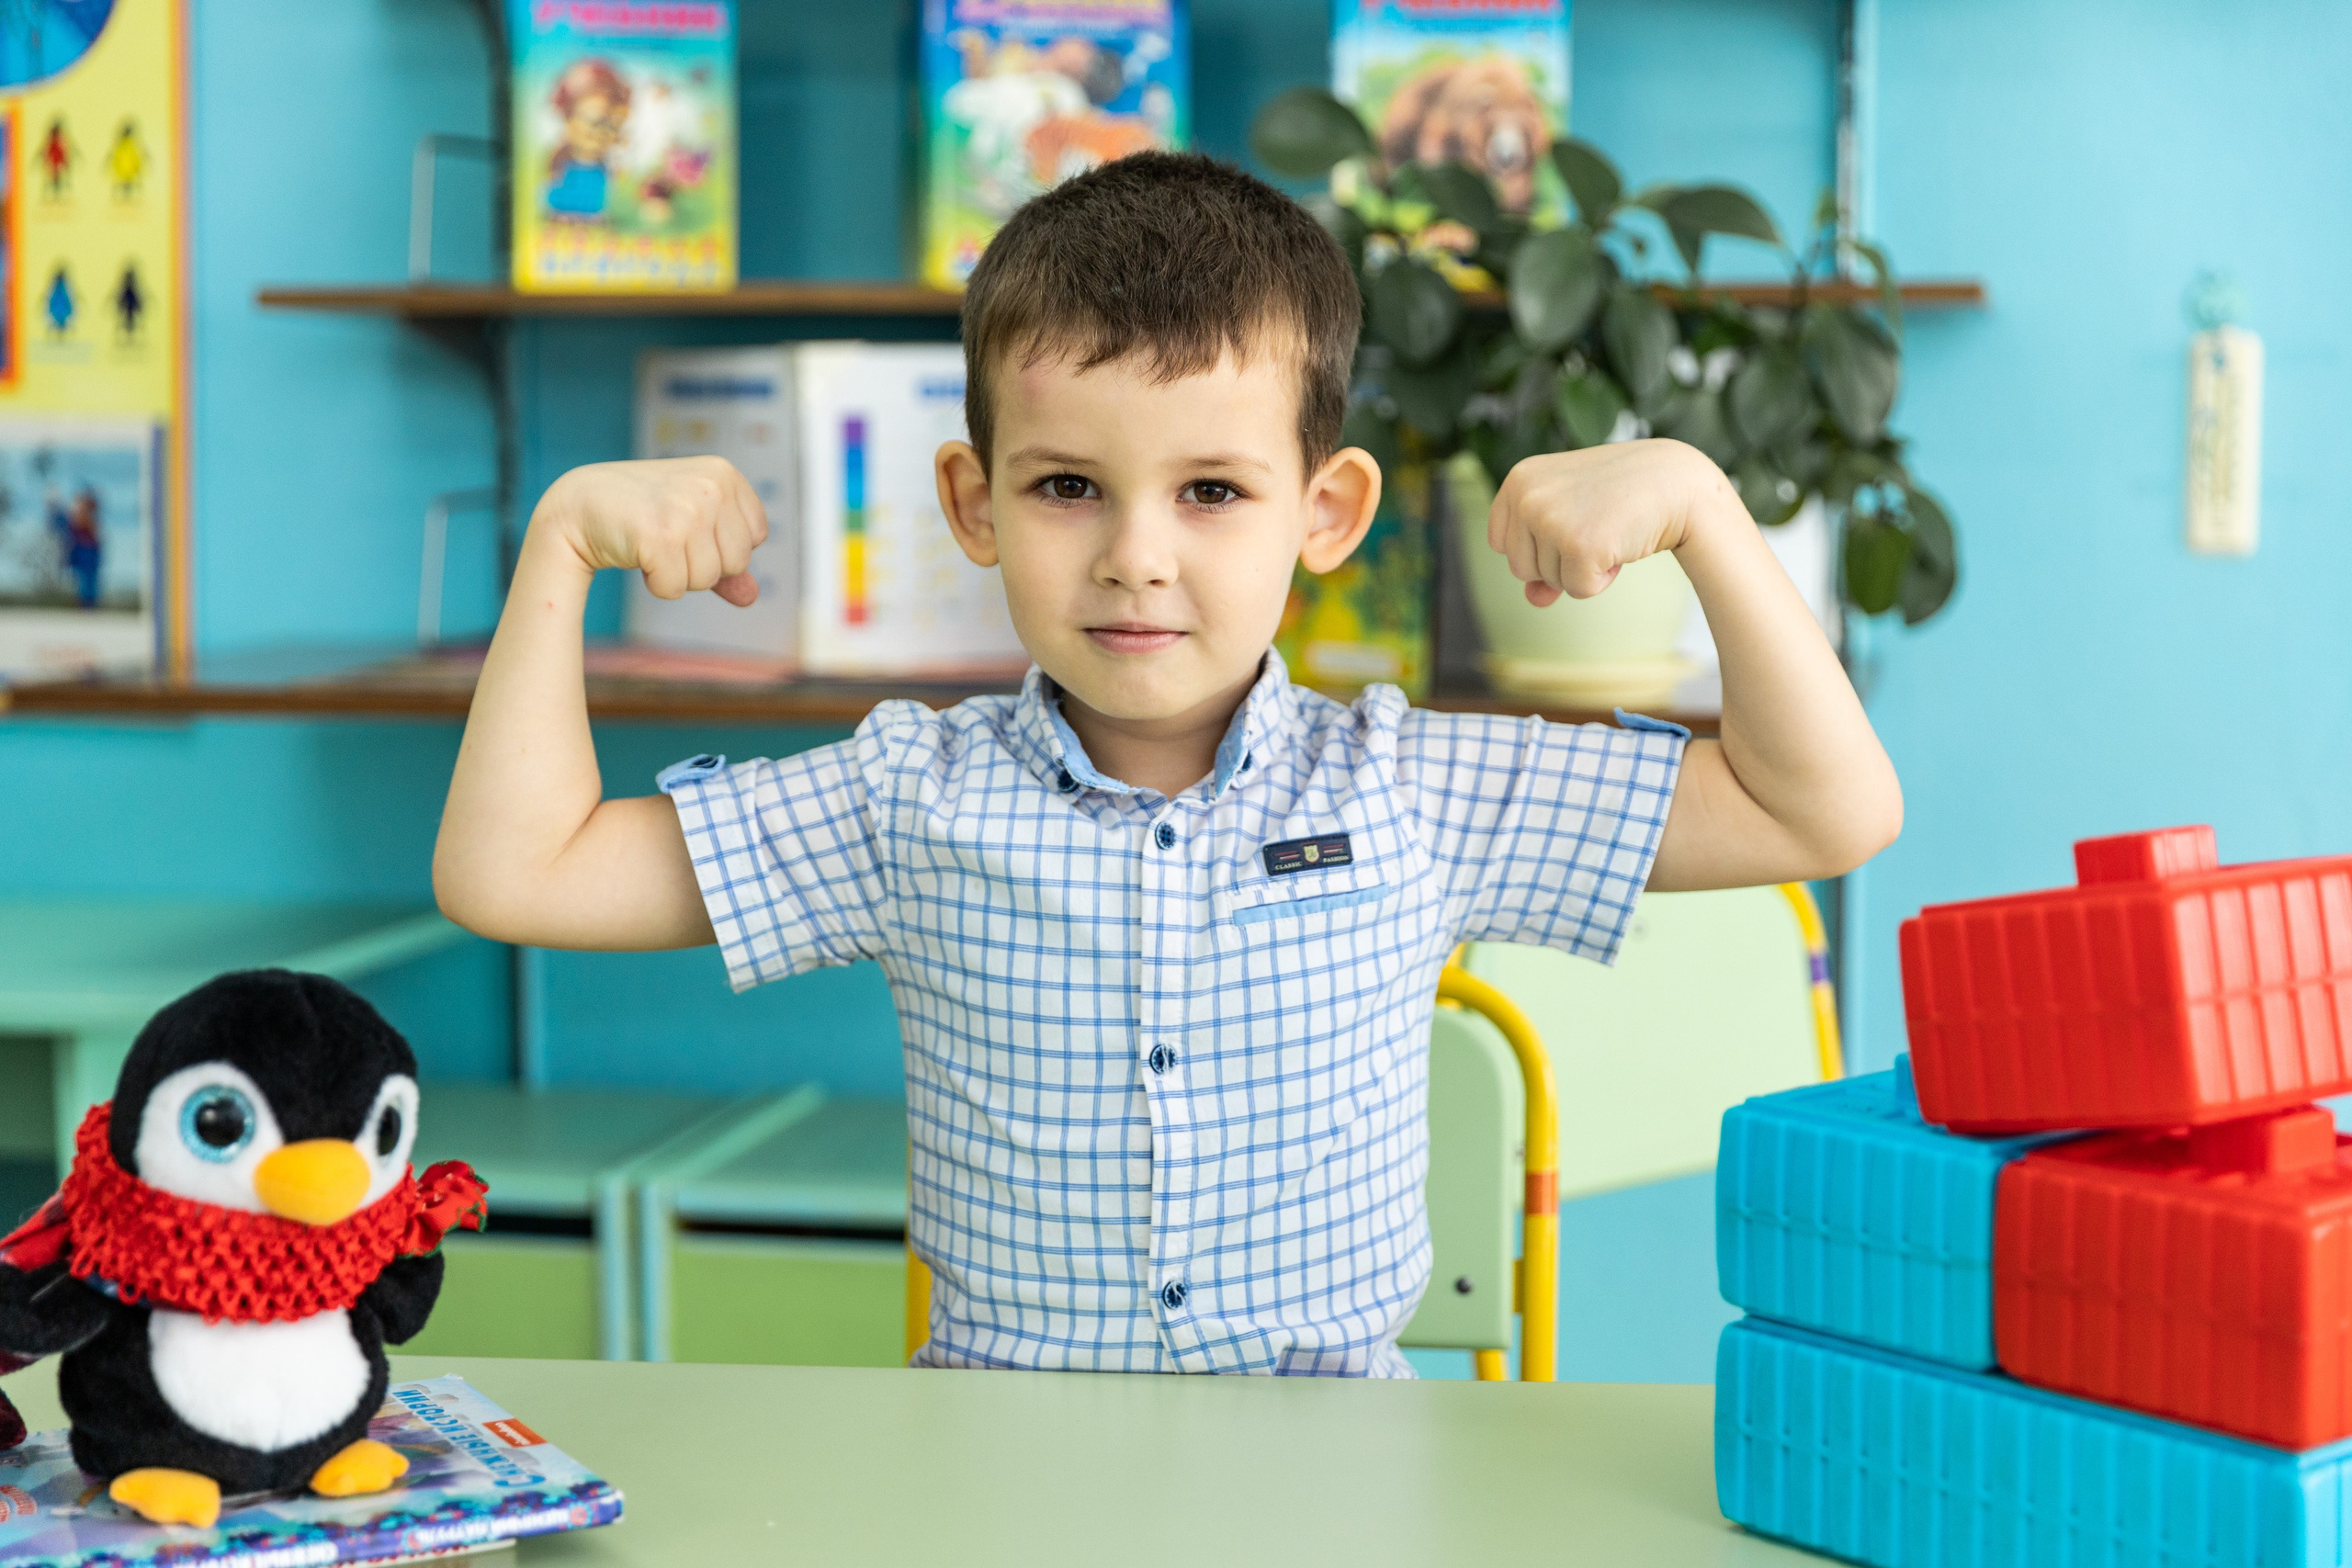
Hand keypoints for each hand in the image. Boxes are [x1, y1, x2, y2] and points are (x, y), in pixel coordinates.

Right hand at [538, 456, 768, 604]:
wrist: (578, 504)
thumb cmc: (641, 513)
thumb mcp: (692, 524)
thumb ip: (725, 557)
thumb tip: (751, 597)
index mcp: (725, 475)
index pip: (757, 537)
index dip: (723, 547)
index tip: (691, 530)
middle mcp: (711, 487)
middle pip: (737, 563)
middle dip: (702, 565)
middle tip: (669, 539)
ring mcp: (687, 510)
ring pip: (706, 579)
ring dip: (678, 575)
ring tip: (653, 544)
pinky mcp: (661, 535)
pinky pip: (675, 589)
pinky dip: (656, 583)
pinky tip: (639, 554)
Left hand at [1487, 439, 1717, 606]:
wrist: (1676, 482)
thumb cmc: (1620, 497)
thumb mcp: (1570, 515)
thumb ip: (1541, 555)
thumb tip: (1534, 599)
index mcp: (1519, 479)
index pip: (1500, 543)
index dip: (1536, 546)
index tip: (1568, 522)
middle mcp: (1527, 497)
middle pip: (1521, 568)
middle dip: (1558, 561)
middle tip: (1594, 525)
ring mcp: (1551, 520)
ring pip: (1549, 582)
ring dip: (1581, 569)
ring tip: (1607, 530)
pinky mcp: (1579, 546)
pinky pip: (1578, 590)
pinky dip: (1601, 579)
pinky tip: (1619, 545)